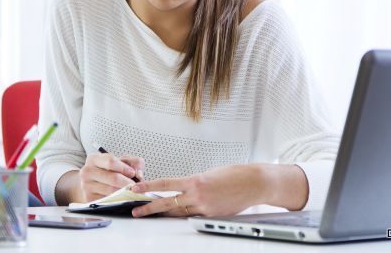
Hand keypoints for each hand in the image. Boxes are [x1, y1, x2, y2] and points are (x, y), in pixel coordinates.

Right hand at [79, 152, 144, 201]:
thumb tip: (138, 174)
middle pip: (113, 178)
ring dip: (125, 193)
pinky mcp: (89, 200)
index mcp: (93, 158)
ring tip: (131, 192)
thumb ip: (134, 162)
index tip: (132, 173)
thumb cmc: (110, 171)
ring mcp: (86, 187)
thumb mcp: (122, 161)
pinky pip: (108, 201)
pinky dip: (118, 201)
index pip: (111, 161)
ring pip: (112, 191)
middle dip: (128, 183)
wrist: (94, 184)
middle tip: (135, 186)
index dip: (125, 168)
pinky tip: (122, 198)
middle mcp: (87, 172)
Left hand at [129, 164, 269, 217]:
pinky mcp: (212, 215)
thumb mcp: (210, 173)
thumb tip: (184, 188)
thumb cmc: (235, 174)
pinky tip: (174, 216)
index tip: (137, 189)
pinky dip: (183, 215)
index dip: (149, 187)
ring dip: (163, 213)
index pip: (166, 184)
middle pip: (167, 203)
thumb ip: (194, 181)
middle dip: (149, 208)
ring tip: (150, 214)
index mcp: (196, 180)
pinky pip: (192, 216)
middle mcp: (198, 195)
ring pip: (178, 213)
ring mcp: (205, 208)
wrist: (254, 183)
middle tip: (136, 210)